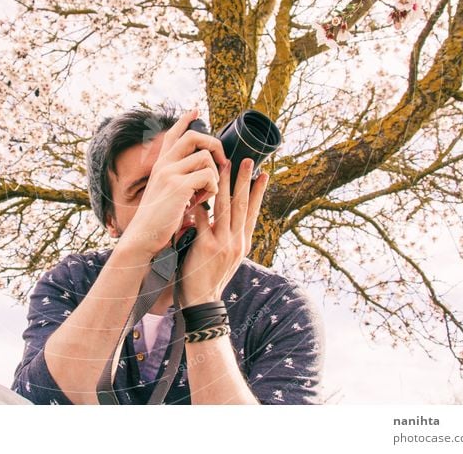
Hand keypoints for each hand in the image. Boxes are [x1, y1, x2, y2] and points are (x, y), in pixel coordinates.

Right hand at [121, 109, 228, 255]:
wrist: (143, 237)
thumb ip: (183, 178)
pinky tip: (202, 201)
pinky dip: (212, 188)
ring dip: (214, 175)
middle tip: (221, 160)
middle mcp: (164, 164)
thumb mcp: (169, 193)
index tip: (196, 109)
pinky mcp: (177, 186)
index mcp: (161, 165)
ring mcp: (169, 173)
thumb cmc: (159, 220)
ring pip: (206, 158)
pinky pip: (208, 176)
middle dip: (214, 145)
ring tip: (206, 193)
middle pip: (194, 136)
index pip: (174, 134)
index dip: (185, 119)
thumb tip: (208, 168)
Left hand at [177, 157, 268, 307]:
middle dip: (245, 180)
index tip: (264, 173)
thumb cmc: (209, 278)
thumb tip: (227, 218)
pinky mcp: (207, 247)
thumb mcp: (227, 257)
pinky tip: (198, 191)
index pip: (252, 212)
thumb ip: (228, 237)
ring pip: (226, 207)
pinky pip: (203, 220)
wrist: (202, 302)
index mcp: (243, 243)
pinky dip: (200, 205)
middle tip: (248, 159)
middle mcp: (237, 241)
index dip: (258, 192)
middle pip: (242, 205)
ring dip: (226, 184)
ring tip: (226, 165)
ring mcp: (223, 244)